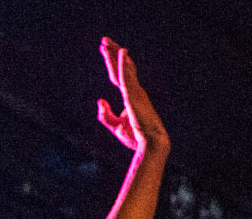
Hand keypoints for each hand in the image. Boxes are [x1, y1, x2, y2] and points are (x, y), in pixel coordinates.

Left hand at [96, 36, 167, 154]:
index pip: (119, 76)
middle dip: (113, 53)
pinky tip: (121, 53)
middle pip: (122, 67)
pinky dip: (124, 65)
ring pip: (124, 69)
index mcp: (131, 96)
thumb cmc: (137, 137)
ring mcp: (135, 92)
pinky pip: (128, 78)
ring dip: (115, 54)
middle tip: (104, 40)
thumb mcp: (116, 126)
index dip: (112, 63)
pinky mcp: (134, 96)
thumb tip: (100, 100)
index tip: (105, 51)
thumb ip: (106, 115)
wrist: (150, 144)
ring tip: (106, 43)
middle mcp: (135, 91)